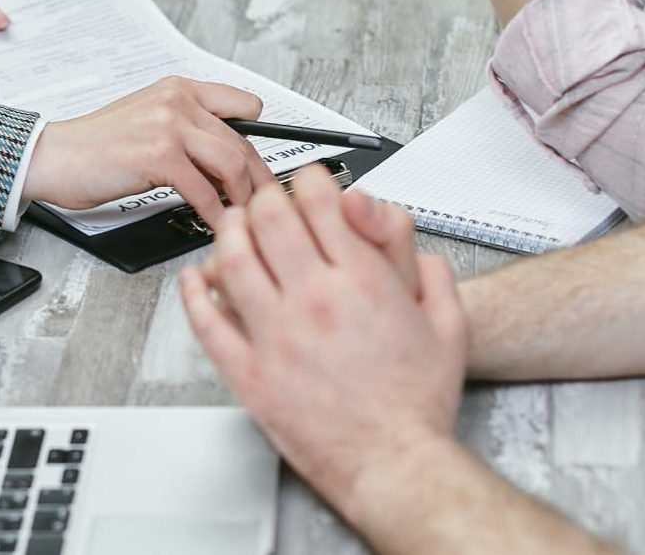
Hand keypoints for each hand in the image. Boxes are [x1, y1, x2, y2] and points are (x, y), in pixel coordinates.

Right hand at [22, 78, 276, 228]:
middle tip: (267, 202)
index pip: (243, 104)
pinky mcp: (158, 156)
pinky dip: (217, 215)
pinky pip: (204, 191)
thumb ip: (187, 129)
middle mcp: (177, 101)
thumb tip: (225, 159)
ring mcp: (168, 126)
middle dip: (260, 179)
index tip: (265, 165)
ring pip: (231, 163)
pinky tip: (218, 226)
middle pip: (242, 140)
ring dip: (244, 198)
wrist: (54, 156)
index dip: (258, 138)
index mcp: (178, 89)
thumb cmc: (96, 146)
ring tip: (244, 218)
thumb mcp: (147, 121)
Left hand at [180, 166, 466, 521]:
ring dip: (227, 233)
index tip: (306, 184)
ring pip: (233, 260)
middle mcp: (315, 300)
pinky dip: (195, 294)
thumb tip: (413, 248)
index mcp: (363, 281)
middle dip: (265, 197)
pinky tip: (195, 279)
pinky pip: (208, 322)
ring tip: (232, 228)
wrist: (395, 463)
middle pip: (270, 219)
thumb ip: (434, 275)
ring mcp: (277, 336)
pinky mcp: (250, 373)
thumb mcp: (450, 326)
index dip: (309, 180)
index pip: (320, 201)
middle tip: (265, 201)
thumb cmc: (418, 402)